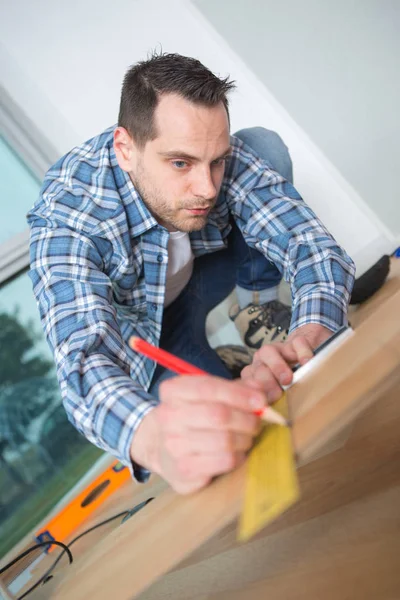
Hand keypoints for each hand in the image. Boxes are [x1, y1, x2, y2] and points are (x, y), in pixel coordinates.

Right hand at [130, 375, 265, 494]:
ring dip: (245, 438)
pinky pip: (224, 461)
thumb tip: (260, 391)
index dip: (240, 394)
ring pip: (225, 440)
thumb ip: (234, 389)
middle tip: (257, 422)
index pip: (209, 388)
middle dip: (246, 418)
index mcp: (173, 391)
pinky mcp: (184, 470)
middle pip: (219, 415)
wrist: (162, 447)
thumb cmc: (193, 417)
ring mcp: (173, 445)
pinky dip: (239, 456)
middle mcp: (168, 416)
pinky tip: (237, 452)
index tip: (261, 400)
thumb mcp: (207, 395)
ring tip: (247, 437)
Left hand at [240, 323, 332, 402]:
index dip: (254, 394)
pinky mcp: (295, 341)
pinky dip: (301, 353)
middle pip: (256, 369)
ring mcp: (278, 348)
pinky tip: (306, 363)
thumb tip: (267, 418)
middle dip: (265, 383)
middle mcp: (262, 360)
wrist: (309, 351)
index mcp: (254, 375)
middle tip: (276, 395)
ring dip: (277, 366)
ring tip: (288, 380)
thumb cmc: (294, 379)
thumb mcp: (282, 394)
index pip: (247, 384)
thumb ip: (272, 402)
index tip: (262, 405)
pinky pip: (295, 343)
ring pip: (268, 351)